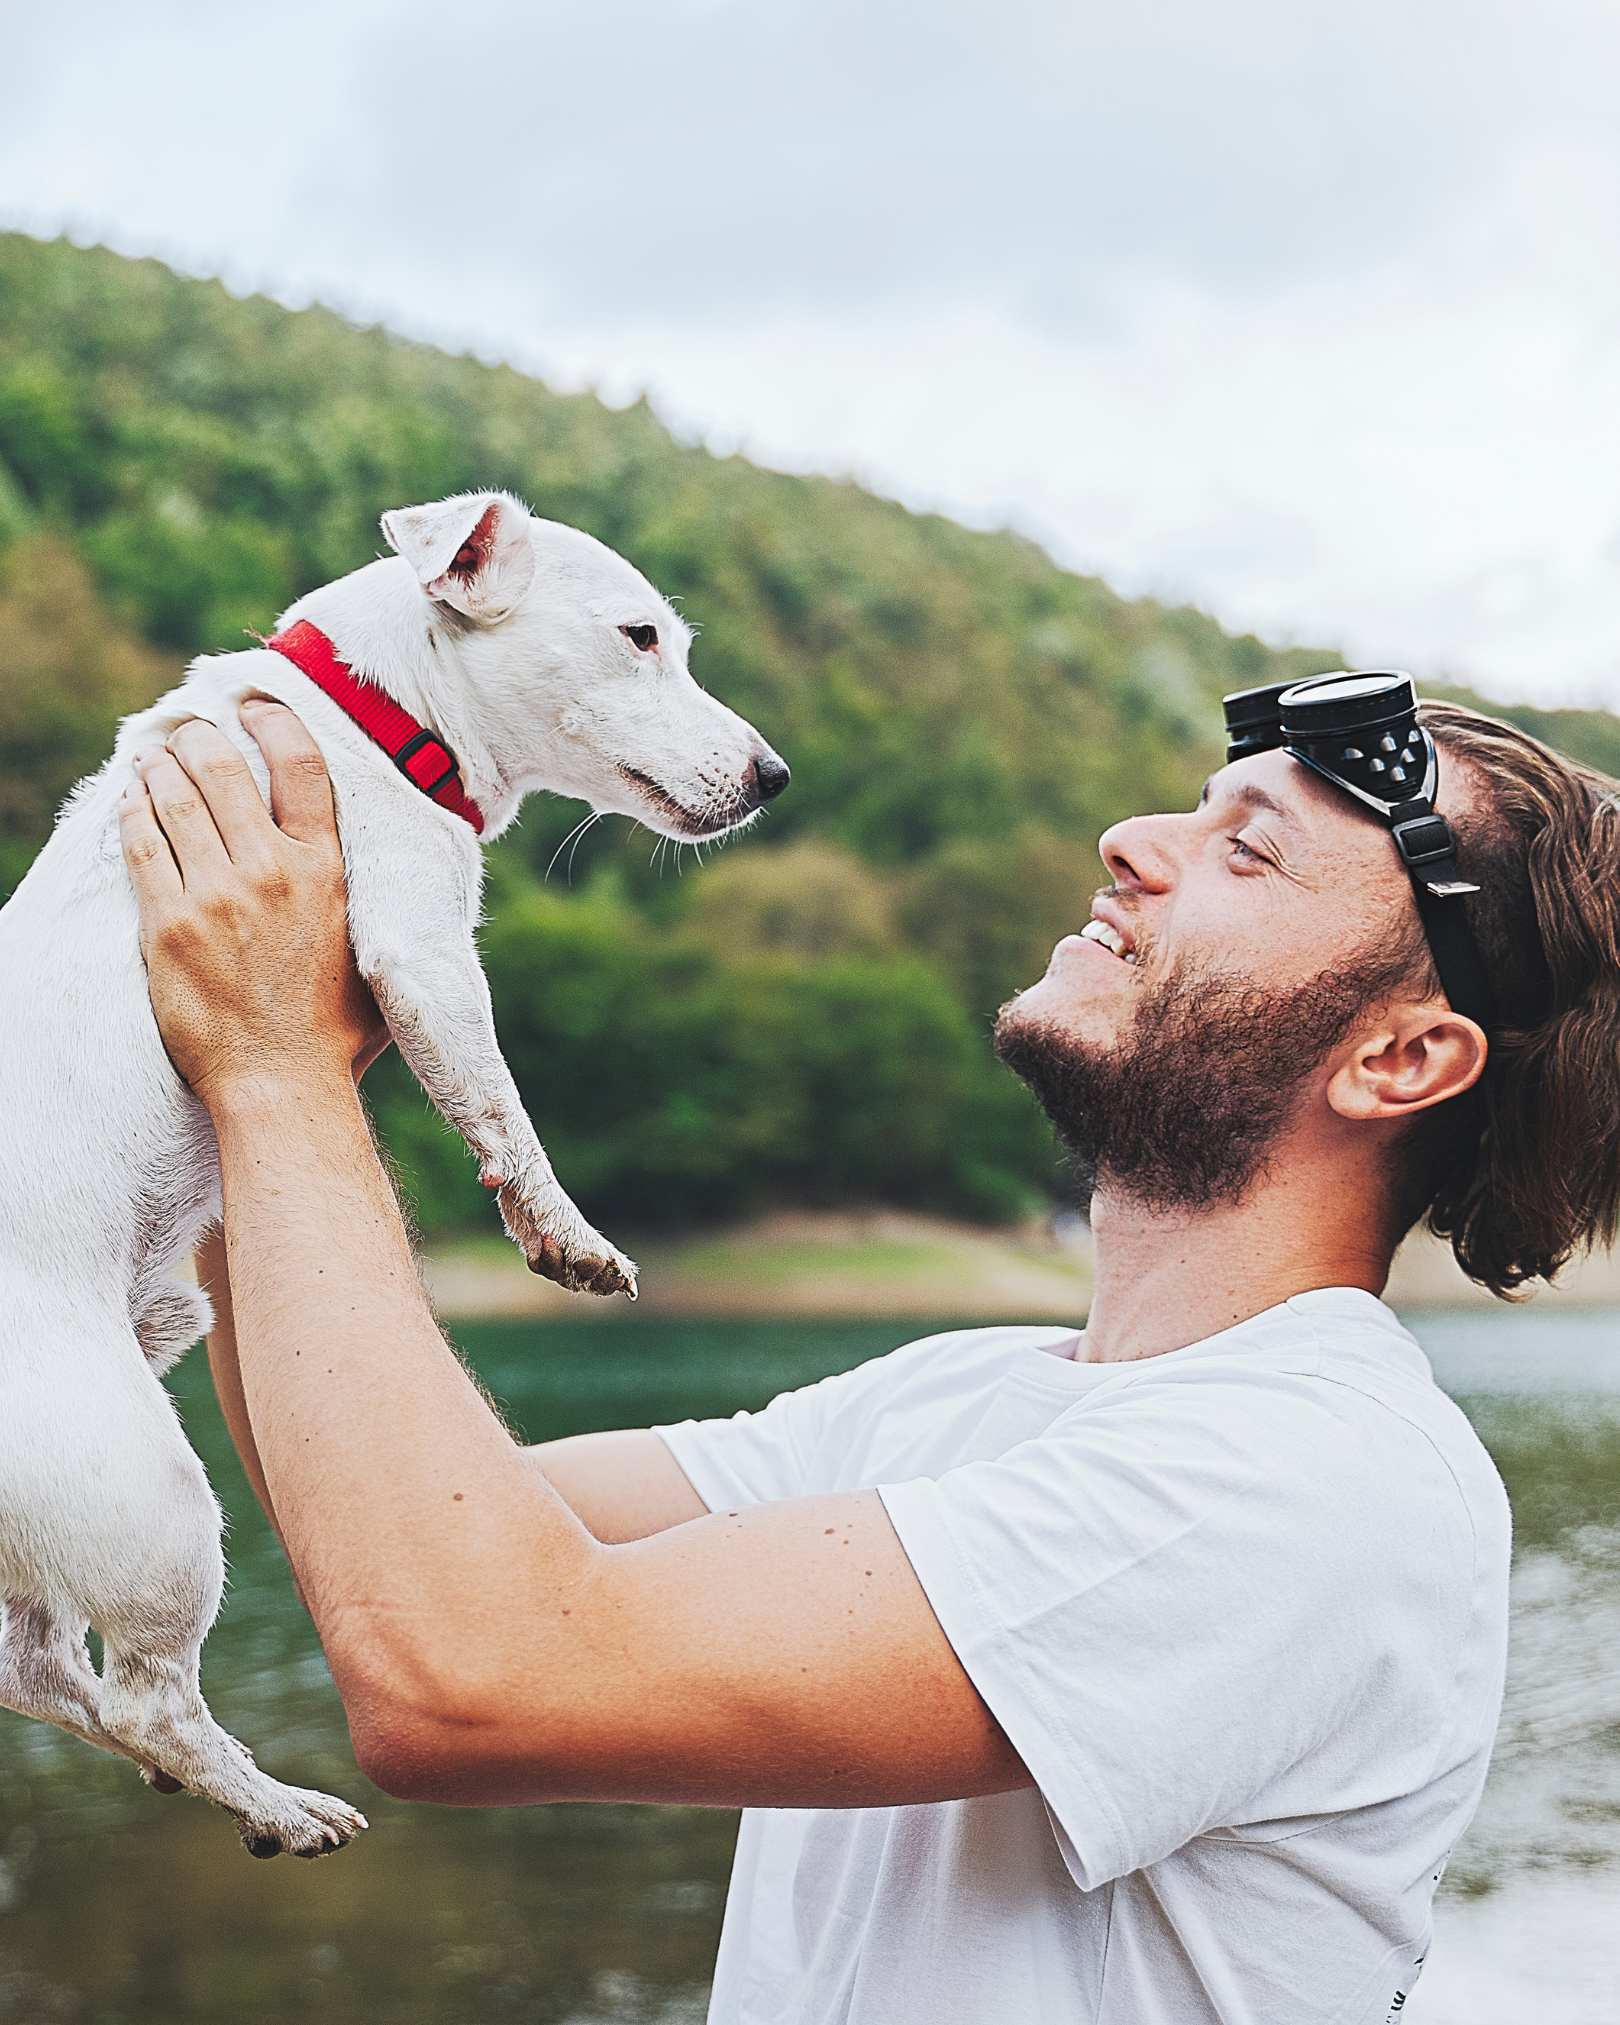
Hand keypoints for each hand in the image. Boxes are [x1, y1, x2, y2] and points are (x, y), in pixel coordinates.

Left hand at [119, 702, 390, 1107]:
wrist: (282, 1083)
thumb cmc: (335, 1030)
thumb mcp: (373, 951)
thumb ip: (372, 903)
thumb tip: (404, 878)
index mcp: (326, 871)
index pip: (301, 767)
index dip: (276, 724)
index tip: (257, 708)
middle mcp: (272, 873)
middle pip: (224, 770)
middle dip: (200, 737)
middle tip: (189, 729)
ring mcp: (217, 897)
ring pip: (176, 799)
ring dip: (160, 765)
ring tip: (155, 755)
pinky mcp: (169, 925)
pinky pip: (142, 846)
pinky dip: (134, 813)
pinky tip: (133, 801)